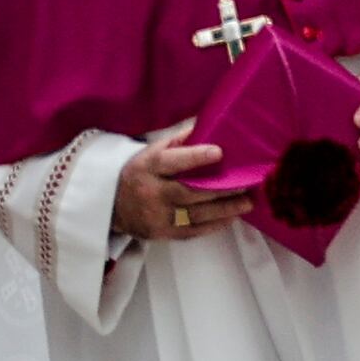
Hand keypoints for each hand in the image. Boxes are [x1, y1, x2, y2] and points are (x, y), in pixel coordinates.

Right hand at [115, 120, 250, 244]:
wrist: (111, 205)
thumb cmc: (140, 172)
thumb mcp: (150, 152)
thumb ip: (178, 141)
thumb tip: (207, 126)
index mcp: (147, 167)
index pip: (171, 162)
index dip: (194, 157)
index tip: (219, 152)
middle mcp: (151, 193)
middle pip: (188, 192)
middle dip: (220, 189)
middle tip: (246, 184)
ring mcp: (157, 217)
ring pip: (195, 215)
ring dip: (224, 210)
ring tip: (247, 203)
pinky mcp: (162, 234)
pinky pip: (193, 231)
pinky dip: (214, 225)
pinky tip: (231, 217)